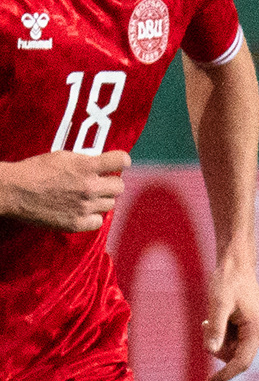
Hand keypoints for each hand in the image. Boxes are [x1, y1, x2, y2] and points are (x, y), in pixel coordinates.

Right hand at [0, 149, 129, 230]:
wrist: (14, 191)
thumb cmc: (34, 171)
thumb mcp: (63, 157)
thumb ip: (85, 161)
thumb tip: (101, 164)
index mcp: (86, 166)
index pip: (121, 161)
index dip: (121, 162)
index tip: (117, 165)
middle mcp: (90, 186)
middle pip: (119, 187)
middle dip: (110, 183)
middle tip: (99, 183)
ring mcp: (85, 206)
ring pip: (110, 204)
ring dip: (101, 200)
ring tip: (84, 196)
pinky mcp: (77, 223)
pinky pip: (99, 221)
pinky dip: (92, 216)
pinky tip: (81, 210)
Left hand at [204, 254, 258, 380]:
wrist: (238, 266)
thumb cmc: (228, 281)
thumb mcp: (218, 303)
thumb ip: (215, 328)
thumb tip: (210, 351)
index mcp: (257, 331)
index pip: (241, 362)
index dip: (225, 374)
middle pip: (235, 356)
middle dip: (218, 346)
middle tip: (206, 323)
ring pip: (234, 350)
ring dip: (219, 339)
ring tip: (213, 317)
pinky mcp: (255, 329)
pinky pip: (236, 342)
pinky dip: (224, 334)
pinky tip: (221, 317)